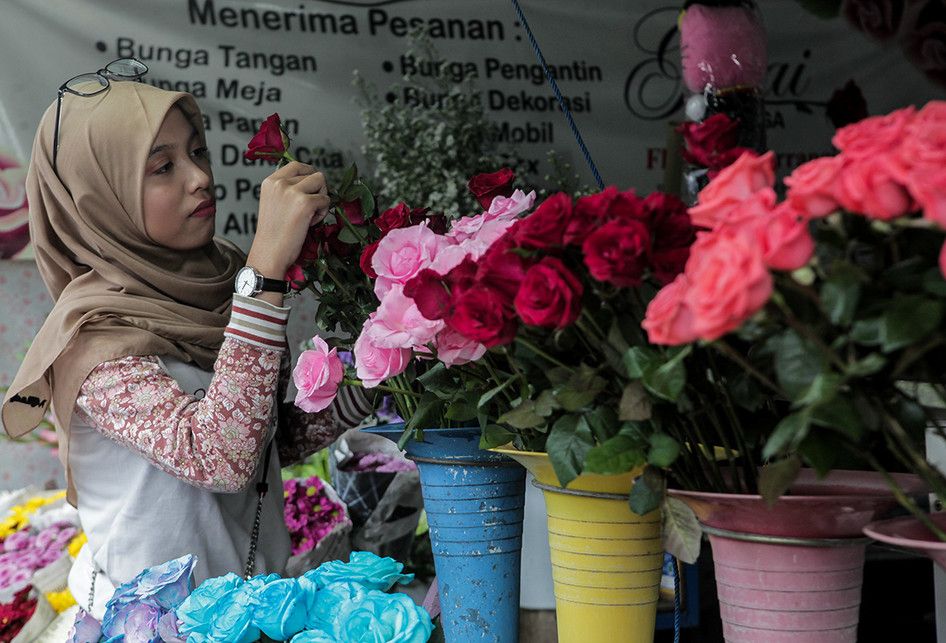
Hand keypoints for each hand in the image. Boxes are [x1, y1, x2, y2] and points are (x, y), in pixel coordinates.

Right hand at [247, 161, 330, 278]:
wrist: (270, 253)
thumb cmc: (274, 234)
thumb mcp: (274, 203)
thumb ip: (287, 189)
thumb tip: (313, 179)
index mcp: (270, 181)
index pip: (297, 165)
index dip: (309, 175)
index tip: (311, 189)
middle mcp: (280, 183)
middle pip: (314, 173)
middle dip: (318, 189)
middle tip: (311, 207)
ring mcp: (292, 192)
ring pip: (321, 182)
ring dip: (321, 198)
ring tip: (310, 215)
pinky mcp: (305, 203)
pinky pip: (326, 200)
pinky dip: (323, 212)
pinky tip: (310, 223)